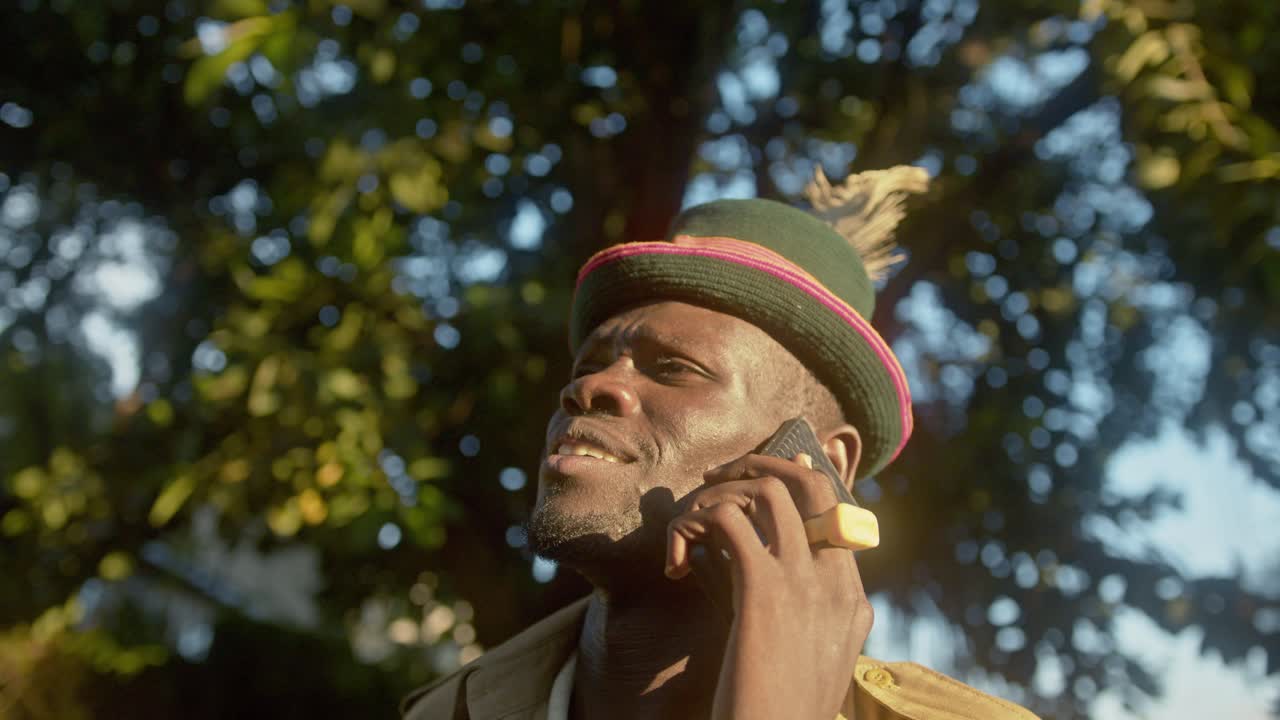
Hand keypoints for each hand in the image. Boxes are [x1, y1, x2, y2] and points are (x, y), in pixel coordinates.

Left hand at [665, 453, 872, 719]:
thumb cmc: (770, 711)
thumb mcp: (788, 656)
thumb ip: (773, 605)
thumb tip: (724, 554)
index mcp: (851, 602)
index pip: (836, 513)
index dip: (794, 482)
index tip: (754, 474)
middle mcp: (837, 584)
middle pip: (812, 486)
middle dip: (761, 466)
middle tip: (718, 476)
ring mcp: (807, 583)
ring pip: (767, 491)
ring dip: (720, 494)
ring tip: (689, 523)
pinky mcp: (765, 588)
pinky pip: (726, 519)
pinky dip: (693, 524)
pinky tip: (676, 560)